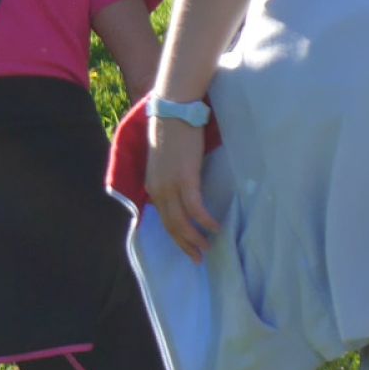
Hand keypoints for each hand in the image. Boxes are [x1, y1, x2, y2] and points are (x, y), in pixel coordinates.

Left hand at [144, 116, 219, 260]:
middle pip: (171, 226)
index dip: (176, 237)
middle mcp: (157, 189)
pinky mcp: (185, 178)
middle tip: (199, 258)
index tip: (188, 249)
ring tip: (208, 248)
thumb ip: (172, 179)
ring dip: (195, 238)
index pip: (163, 219)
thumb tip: (187, 192)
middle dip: (185, 245)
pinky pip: (195, 207)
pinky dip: (205, 220)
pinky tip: (216, 228)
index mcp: (152, 186)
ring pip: (181, 221)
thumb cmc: (174, 133)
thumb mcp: (167, 161)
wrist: (174, 111)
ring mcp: (170, 185)